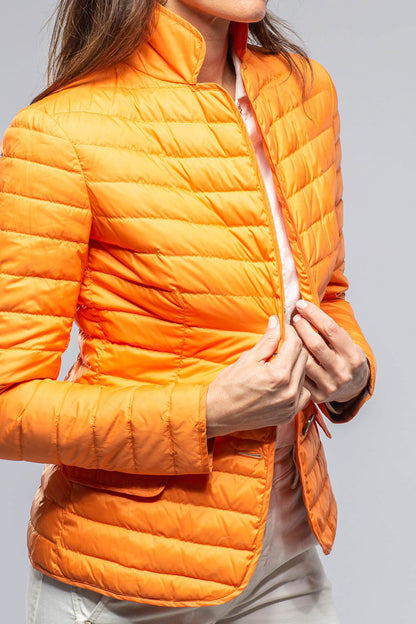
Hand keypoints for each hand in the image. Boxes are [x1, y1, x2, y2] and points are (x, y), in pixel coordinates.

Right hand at [206, 316, 310, 437]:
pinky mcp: (289, 414)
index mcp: (279, 374)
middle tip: (280, 344)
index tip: (283, 329)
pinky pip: (304, 394)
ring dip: (295, 365)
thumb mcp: (248, 358)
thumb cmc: (229, 386)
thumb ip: (267, 341)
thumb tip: (276, 322)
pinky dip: (297, 385)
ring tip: (279, 363)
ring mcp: (290, 405)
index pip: (295, 344)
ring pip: (305, 374)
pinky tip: (284, 381)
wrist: (220, 413)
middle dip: (293, 346)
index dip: (289, 332)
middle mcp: (289, 390)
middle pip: (303, 358)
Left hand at [292, 300, 369, 404]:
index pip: (331, 330)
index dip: (314, 314)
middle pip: (316, 344)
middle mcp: (343, 371)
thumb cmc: (345, 358)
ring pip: (305, 360)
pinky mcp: (319, 395)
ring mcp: (331, 385)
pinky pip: (300, 375)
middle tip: (293, 317)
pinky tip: (286, 351)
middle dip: (301, 327)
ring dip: (293, 344)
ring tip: (288, 332)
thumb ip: (329, 328)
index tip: (301, 304)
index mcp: (353, 355)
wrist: (353, 387)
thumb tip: (305, 305)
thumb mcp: (346, 343)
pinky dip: (292, 361)